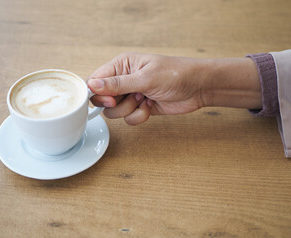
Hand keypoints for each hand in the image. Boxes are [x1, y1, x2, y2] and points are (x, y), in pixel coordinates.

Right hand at [87, 52, 205, 124]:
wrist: (197, 88)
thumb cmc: (175, 74)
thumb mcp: (145, 78)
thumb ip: (118, 84)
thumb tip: (93, 84)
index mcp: (122, 65)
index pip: (96, 80)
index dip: (98, 93)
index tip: (111, 100)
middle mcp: (123, 80)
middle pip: (102, 99)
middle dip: (116, 104)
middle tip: (132, 99)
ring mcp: (131, 95)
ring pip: (115, 112)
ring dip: (129, 110)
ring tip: (144, 100)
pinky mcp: (139, 107)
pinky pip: (128, 119)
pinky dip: (139, 116)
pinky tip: (151, 106)